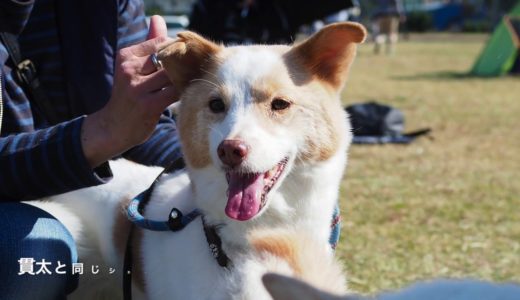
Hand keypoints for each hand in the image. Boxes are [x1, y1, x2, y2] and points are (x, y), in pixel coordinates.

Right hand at [81, 16, 176, 167]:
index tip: (183, 60)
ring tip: (189, 82)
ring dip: (184, 78)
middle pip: (167, 58)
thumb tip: (158, 19)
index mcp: (126, 56)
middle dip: (182, 64)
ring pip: (172, 75)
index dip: (175, 52)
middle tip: (192, 70)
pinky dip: (182, 91)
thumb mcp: (133, 67)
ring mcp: (138, 88)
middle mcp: (129, 69)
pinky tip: (185, 94)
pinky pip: (174, 92)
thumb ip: (148, 44)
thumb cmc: (128, 95)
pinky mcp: (149, 105)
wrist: (112, 127)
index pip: (159, 44)